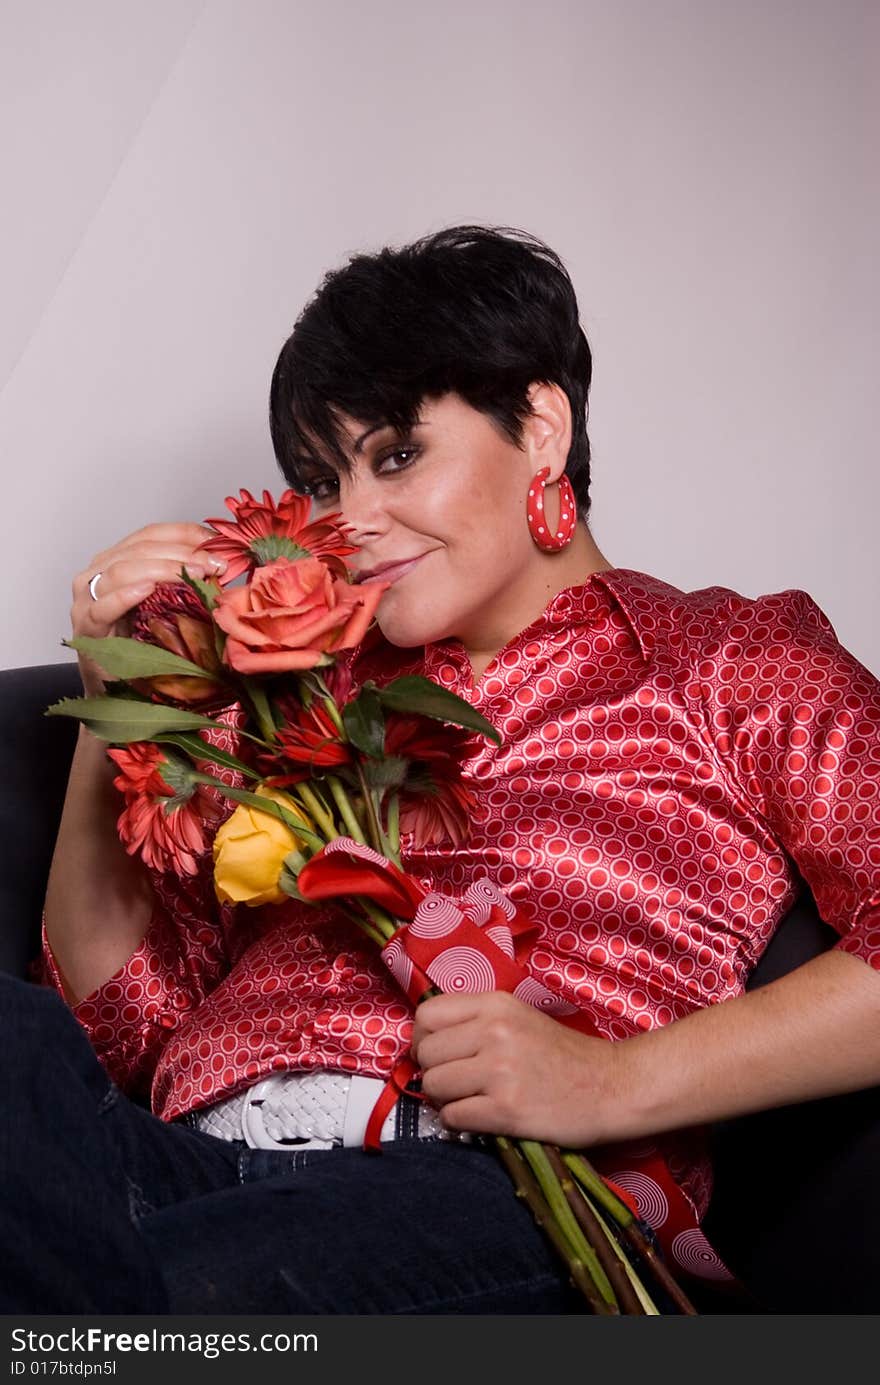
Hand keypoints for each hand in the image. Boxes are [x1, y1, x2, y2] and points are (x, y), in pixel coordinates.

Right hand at [71, 522, 224, 695]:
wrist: (112, 694)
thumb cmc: (142, 650)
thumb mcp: (168, 609)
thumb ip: (184, 585)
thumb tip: (221, 567)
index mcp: (118, 561)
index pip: (151, 534)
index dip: (185, 533)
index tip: (218, 542)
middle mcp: (98, 574)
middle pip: (139, 548)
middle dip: (181, 553)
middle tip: (214, 564)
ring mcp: (86, 600)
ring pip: (121, 570)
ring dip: (162, 569)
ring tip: (193, 573)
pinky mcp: (84, 628)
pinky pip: (102, 607)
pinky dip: (125, 596)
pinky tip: (146, 590)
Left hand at [411, 990, 622, 1148]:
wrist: (612, 1086)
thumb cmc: (563, 1055)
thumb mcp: (519, 1018)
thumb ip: (476, 1021)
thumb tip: (427, 1042)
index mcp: (495, 1004)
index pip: (426, 1016)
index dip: (424, 1039)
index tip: (439, 1054)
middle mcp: (494, 1032)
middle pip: (426, 1054)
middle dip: (434, 1072)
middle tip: (457, 1082)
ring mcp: (500, 1071)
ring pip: (434, 1086)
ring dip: (446, 1099)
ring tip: (472, 1099)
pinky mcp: (506, 1109)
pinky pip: (453, 1117)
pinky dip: (460, 1122)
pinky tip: (483, 1117)